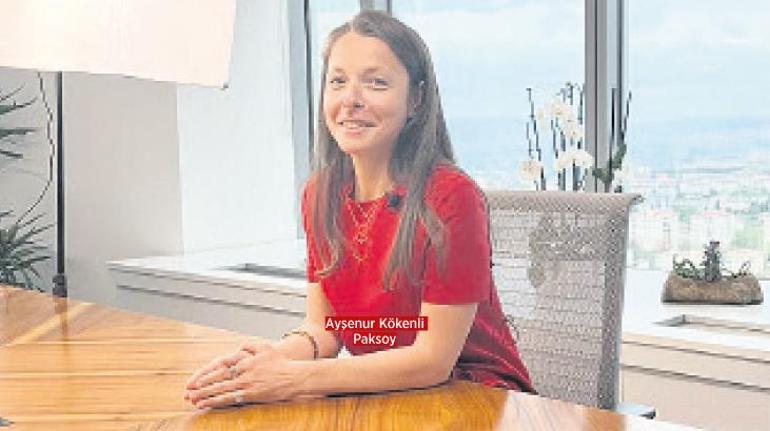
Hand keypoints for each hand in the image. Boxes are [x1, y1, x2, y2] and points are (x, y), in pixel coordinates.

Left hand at [184, 344, 310, 408]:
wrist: (295, 376)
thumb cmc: (281, 363)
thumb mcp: (266, 348)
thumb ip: (251, 346)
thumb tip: (239, 347)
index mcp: (245, 359)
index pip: (220, 366)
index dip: (206, 373)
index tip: (195, 379)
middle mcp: (244, 370)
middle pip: (218, 378)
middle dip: (201, 385)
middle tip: (187, 391)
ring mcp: (247, 383)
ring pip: (221, 389)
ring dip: (205, 395)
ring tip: (192, 399)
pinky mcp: (251, 394)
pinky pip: (230, 399)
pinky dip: (216, 402)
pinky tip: (206, 405)